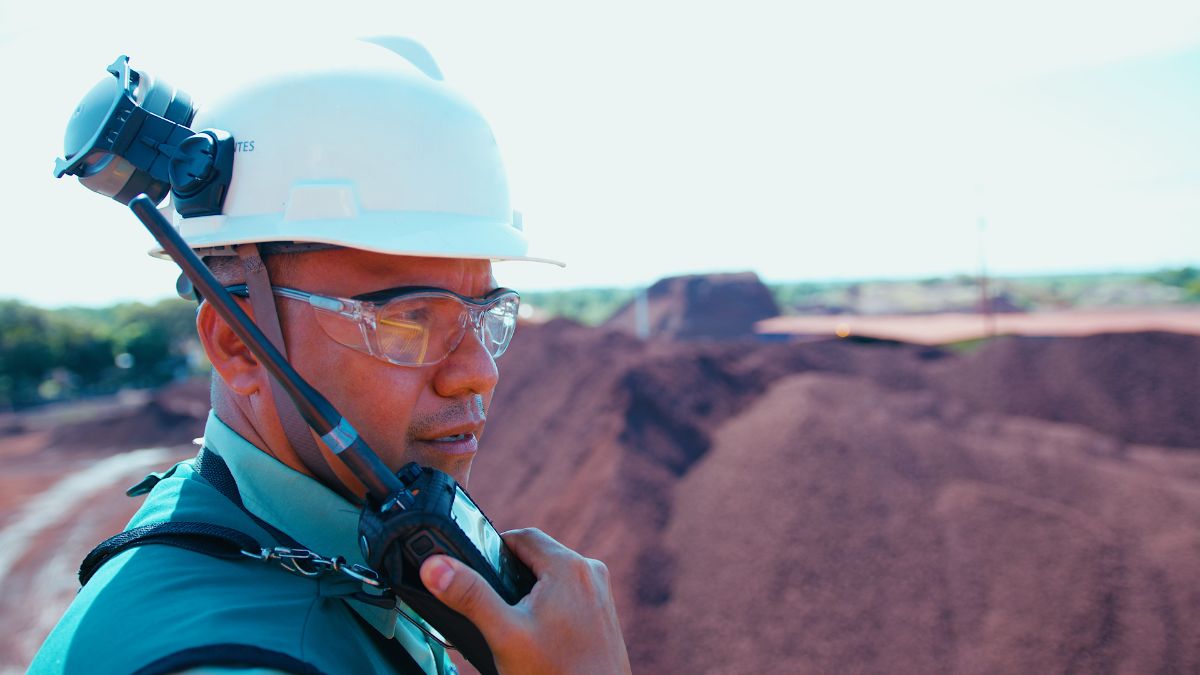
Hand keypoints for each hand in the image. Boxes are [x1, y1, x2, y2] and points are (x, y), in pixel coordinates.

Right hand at [419, 528, 631, 674]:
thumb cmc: (556, 674)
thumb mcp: (504, 634)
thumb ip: (469, 597)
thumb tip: (434, 566)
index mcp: (568, 566)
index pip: (521, 536)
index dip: (493, 550)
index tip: (476, 573)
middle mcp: (590, 571)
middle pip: (536, 555)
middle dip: (510, 574)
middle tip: (492, 606)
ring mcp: (600, 592)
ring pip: (552, 575)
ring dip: (529, 590)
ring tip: (512, 623)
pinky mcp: (603, 611)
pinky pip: (568, 593)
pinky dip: (548, 603)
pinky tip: (536, 633)